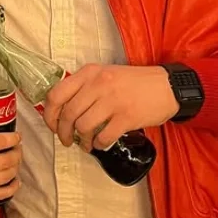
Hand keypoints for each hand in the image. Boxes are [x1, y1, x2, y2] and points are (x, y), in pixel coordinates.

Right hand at [0, 123, 21, 201]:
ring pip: (6, 176)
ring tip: (14, 161)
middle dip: (17, 153)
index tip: (16, 136)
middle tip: (17, 148)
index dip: (12, 138)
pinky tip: (14, 179)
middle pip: (6, 160)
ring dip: (15, 167)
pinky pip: (2, 194)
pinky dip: (12, 187)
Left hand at [41, 64, 178, 149]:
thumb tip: (63, 110)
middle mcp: (99, 84)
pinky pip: (103, 137)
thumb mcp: (107, 75)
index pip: (57, 94)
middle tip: (67, 140)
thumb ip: (85, 87)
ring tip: (87, 144)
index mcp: (90, 72)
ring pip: (83, 127)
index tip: (52, 125)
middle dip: (63, 133)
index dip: (49, 114)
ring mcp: (113, 100)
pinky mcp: (127, 117)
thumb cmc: (136, 83)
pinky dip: (99, 145)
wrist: (167, 87)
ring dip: (82, 141)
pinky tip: (101, 144)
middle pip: (68, 114)